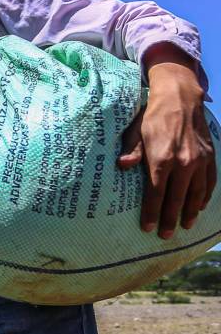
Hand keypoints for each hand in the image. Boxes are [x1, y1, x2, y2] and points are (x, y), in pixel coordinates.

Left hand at [118, 47, 215, 238]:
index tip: (148, 228)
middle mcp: (183, 163)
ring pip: (196, 194)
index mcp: (162, 159)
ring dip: (190, 211)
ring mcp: (199, 161)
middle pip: (176, 199)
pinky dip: (205, 196)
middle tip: (166, 235)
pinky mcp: (209, 157)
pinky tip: (200, 206)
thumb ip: (131, 150)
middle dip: (170, 219)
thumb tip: (123, 166)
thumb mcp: (135, 131)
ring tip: (184, 225)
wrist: (181, 98)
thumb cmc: (152, 115)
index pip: (156, 194)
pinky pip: (209, 182)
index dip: (152, 213)